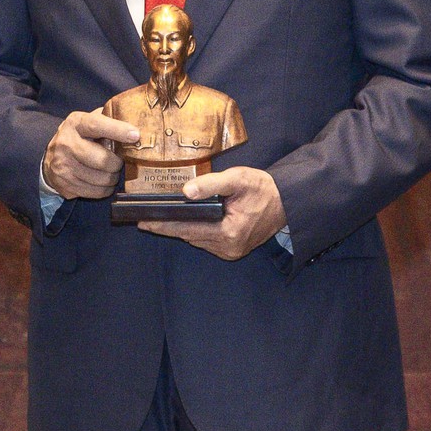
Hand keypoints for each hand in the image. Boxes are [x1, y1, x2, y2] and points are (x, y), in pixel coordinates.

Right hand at [44, 110, 138, 201]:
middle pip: (102, 160)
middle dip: (117, 164)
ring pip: (101, 179)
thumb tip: (136, 122)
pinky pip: (95, 192)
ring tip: (111, 172)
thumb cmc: (79, 137)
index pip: (97, 125)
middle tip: (119, 162)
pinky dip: (105, 189)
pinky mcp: (64, 184)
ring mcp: (63, 166)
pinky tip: (103, 183)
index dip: (118, 130)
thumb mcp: (88, 122)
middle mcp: (66, 143)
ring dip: (112, 178)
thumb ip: (107, 119)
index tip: (135, 135)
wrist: (51, 158)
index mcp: (75, 124)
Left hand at [140, 166, 285, 261]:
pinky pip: (206, 241)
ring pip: (197, 240)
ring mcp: (230, 251)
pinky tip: (183, 222)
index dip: (164, 225)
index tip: (143, 222)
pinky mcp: (233, 250)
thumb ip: (211, 184)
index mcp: (228, 233)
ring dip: (180, 229)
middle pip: (189, 236)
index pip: (187, 229)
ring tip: (159, 219)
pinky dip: (194, 231)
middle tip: (143, 220)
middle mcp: (228, 247)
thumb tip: (186, 191)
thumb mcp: (238, 179)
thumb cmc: (263, 189)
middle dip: (167, 227)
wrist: (287, 203)